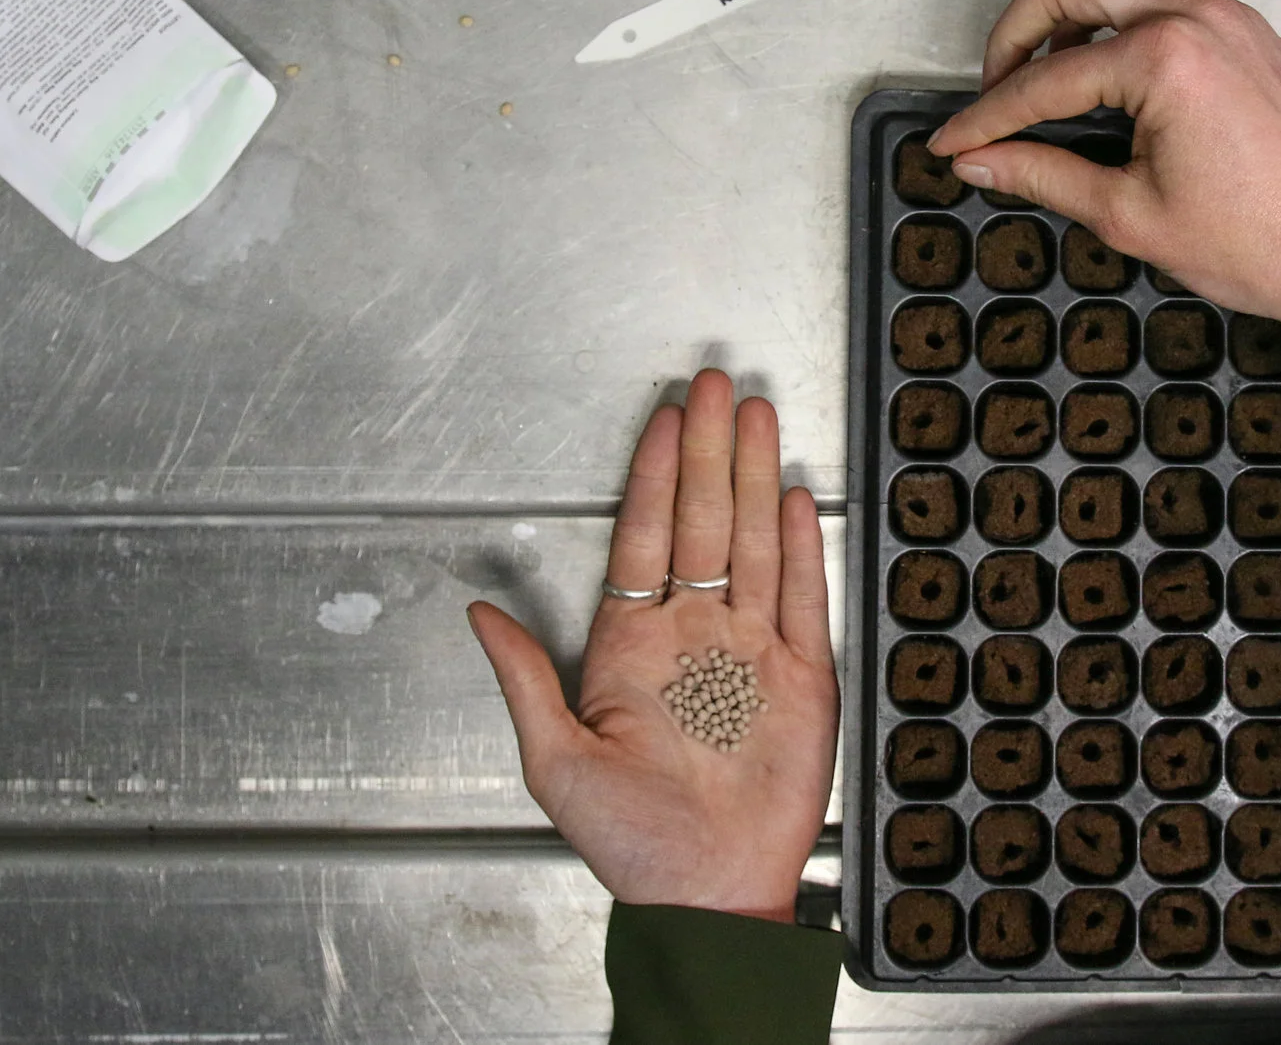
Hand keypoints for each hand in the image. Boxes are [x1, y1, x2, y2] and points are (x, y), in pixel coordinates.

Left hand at [469, 369, 837, 922]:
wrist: (705, 896)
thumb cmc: (631, 844)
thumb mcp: (556, 759)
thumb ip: (524, 677)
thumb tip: (477, 611)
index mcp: (634, 648)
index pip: (646, 538)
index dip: (654, 476)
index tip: (661, 419)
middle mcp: (695, 637)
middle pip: (705, 521)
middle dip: (708, 450)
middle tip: (712, 386)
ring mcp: (752, 652)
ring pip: (755, 543)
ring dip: (753, 477)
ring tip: (753, 416)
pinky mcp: (803, 679)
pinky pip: (802, 598)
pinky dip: (799, 548)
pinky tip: (791, 498)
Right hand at [926, 0, 1280, 334]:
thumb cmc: (1254, 244)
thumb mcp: (1128, 215)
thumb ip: (1042, 175)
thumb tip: (976, 162)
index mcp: (1163, 59)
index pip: (1045, 78)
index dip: (987, 116)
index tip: (952, 142)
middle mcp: (1195, 14)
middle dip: (1015, 34)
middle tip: (996, 95)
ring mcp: (1227, 13)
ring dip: (1073, 8)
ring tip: (1053, 74)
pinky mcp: (1247, 28)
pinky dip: (1125, 10)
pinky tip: (1113, 69)